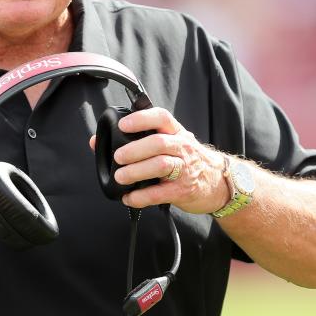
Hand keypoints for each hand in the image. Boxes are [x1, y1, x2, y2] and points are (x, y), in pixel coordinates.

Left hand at [89, 108, 228, 213]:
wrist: (219, 183)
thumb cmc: (188, 160)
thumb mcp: (169, 144)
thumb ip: (137, 140)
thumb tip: (96, 142)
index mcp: (176, 133)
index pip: (161, 117)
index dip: (142, 119)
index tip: (123, 125)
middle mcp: (182, 147)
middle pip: (159, 143)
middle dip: (135, 149)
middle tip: (118, 156)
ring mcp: (184, 170)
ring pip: (161, 165)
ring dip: (137, 171)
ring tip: (120, 177)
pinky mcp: (183, 191)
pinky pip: (161, 193)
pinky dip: (142, 197)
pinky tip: (129, 198)